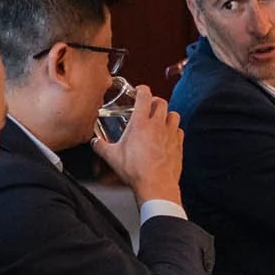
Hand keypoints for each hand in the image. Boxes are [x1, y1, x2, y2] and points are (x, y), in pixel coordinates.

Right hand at [90, 87, 183, 206]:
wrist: (156, 185)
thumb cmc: (135, 170)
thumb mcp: (112, 157)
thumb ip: (101, 147)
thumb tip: (95, 143)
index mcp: (141, 123)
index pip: (145, 96)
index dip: (142, 89)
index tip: (139, 90)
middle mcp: (158, 125)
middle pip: (162, 102)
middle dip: (155, 101)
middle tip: (150, 105)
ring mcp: (170, 134)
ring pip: (174, 114)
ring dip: (167, 114)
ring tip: (161, 119)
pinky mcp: (179, 145)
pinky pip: (180, 130)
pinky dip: (175, 130)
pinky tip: (169, 135)